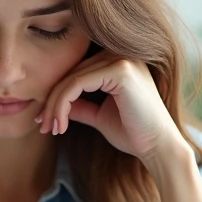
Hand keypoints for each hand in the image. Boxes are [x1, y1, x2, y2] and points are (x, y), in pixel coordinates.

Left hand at [36, 52, 185, 169]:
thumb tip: (54, 103)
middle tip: (42, 125)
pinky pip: (77, 83)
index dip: (56, 94)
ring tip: (49, 128)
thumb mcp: (100, 115)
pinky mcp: (121, 70)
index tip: (44, 119)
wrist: (158, 148)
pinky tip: (60, 124)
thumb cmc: (134, 133)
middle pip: (71, 72)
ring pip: (71, 78)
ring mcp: (122, 59)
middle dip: (51, 101)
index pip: (77, 71)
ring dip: (54, 106)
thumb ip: (80, 105)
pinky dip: (62, 104)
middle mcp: (121, 53)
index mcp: (119, 61)